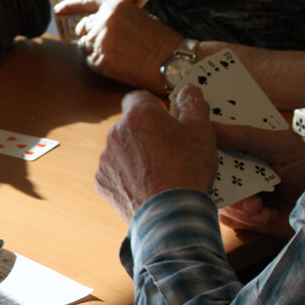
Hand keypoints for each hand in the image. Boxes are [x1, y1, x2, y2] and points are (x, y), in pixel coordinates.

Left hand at [55, 0, 179, 90]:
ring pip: (85, 45)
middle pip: (82, 27)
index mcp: (115, 6)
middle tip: (105, 39)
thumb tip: (97, 22)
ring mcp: (100, 42)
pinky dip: (99, 62)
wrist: (170, 61)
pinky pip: (90, 61)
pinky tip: (117, 63)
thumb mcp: (138, 16)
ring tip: (117, 52)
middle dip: (88, 32)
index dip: (71, 4)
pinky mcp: (100, 61)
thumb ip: (115, 17)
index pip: (87, 1)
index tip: (59, 9)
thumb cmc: (159, 39)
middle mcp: (104, 22)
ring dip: (95, 48)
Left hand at [95, 86, 217, 222]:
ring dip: (136, 155)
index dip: (153, 107)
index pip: (139, 98)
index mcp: (139, 115)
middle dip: (146, 133)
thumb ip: (193, 104)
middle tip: (169, 150)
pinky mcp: (102, 180)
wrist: (169, 212)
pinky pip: (115, 172)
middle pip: (130, 125)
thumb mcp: (201, 131)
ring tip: (159, 172)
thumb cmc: (186, 171)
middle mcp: (116, 133)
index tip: (165, 119)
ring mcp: (106, 158)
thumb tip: (189, 91)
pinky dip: (127, 176)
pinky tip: (146, 185)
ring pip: (121, 149)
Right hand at [214, 123, 304, 237]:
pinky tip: (266, 215)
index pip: (211, 142)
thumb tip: (210, 125)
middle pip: (206, 174)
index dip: (203, 146)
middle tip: (246, 191)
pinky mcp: (242, 216)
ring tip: (261, 207)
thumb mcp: (281, 145)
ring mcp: (237, 193)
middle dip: (225, 185)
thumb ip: (247, 136)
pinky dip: (247, 219)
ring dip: (241, 206)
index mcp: (241, 146)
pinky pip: (228, 218)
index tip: (202, 151)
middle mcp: (234, 169)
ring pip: (217, 198)